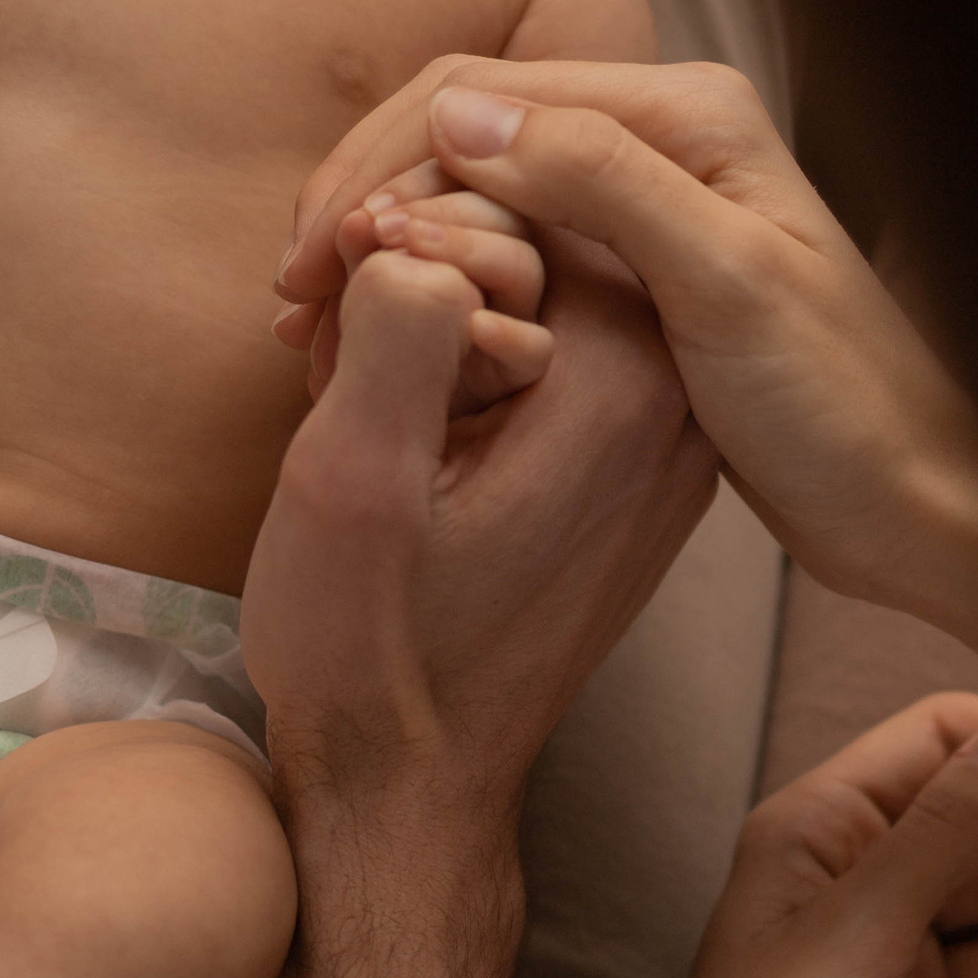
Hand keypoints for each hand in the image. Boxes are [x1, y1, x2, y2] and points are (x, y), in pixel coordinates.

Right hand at [242, 228, 716, 831]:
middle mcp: (670, 396)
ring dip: (421, 303)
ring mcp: (658, 435)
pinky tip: (383, 418)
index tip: (308, 291)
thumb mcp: (356, 483)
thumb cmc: (372, 653)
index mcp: (626, 380)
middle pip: (540, 226)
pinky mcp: (625, 467)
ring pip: (535, 287)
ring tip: (332, 376)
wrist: (411, 792)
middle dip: (409, 249)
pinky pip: (544, 356)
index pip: (525, 185)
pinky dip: (455, 358)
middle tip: (307, 328)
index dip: (396, 208)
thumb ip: (399, 325)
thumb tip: (411, 225)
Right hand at [272, 55, 977, 676]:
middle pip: (471, 130)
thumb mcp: (722, 291)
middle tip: (287, 300)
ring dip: (392, 247)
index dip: (379, 168)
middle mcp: (670, 138)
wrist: (919, 508)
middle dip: (368, 201)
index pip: (485, 93)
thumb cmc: (843, 410)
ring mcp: (654, 207)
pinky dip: (440, 284)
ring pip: (481, 192)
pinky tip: (389, 341)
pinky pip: (513, 250)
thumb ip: (604, 185)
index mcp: (688, 114)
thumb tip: (463, 111)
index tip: (305, 261)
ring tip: (313, 328)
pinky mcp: (644, 275)